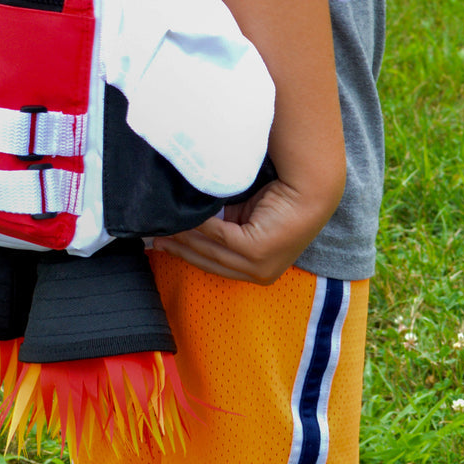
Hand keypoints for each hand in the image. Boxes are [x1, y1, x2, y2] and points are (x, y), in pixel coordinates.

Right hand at [151, 179, 327, 285]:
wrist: (309, 189)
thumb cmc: (281, 200)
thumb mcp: (246, 220)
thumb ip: (223, 227)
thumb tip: (189, 222)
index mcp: (258, 271)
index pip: (214, 265)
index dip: (187, 254)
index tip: (162, 243)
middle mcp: (259, 274)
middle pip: (208, 262)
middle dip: (179, 249)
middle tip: (154, 237)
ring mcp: (259, 266)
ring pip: (211, 252)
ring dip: (185, 238)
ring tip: (164, 226)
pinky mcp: (257, 252)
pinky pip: (220, 238)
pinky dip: (201, 227)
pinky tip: (186, 217)